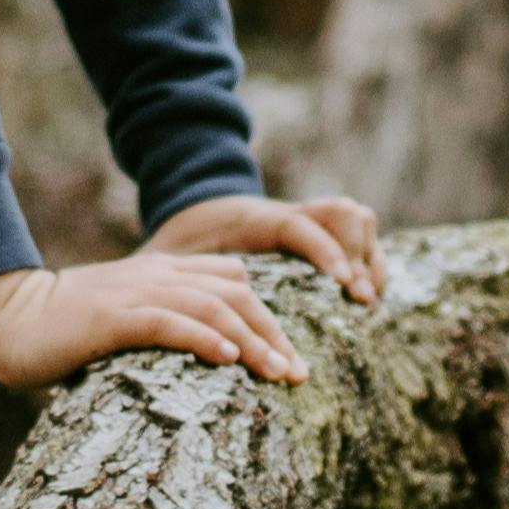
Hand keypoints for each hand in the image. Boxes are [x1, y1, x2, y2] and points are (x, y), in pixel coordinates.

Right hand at [0, 254, 309, 391]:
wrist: (8, 316)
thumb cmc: (64, 330)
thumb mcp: (124, 319)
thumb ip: (161, 327)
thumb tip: (203, 362)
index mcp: (163, 273)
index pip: (235, 282)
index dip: (269, 317)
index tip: (290, 358)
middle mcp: (158, 277)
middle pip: (237, 295)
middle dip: (274, 334)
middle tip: (299, 374)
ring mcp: (136, 294)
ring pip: (213, 309)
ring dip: (253, 341)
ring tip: (280, 373)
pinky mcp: (114, 318)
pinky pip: (170, 323)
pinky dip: (204, 338)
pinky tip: (229, 359)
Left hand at [144, 192, 389, 304]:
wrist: (194, 202)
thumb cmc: (180, 239)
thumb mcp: (166, 254)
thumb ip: (161, 275)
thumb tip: (138, 306)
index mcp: (253, 217)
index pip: (298, 223)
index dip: (323, 249)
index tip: (342, 281)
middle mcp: (287, 214)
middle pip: (344, 215)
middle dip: (359, 255)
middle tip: (361, 300)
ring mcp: (309, 221)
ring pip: (358, 219)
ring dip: (369, 256)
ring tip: (368, 300)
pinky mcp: (322, 233)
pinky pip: (360, 235)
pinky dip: (370, 259)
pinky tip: (369, 295)